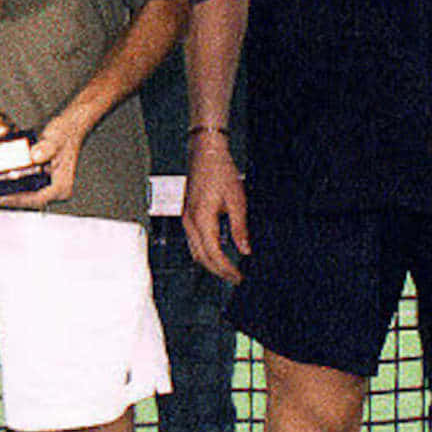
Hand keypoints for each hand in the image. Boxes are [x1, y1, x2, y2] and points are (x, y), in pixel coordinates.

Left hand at [0, 117, 86, 209]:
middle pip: (28, 202)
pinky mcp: (41, 183)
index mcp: (61, 186)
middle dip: (7, 201)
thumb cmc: (64, 134)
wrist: (70, 127)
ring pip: (24, 198)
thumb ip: (46, 148)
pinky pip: (25, 190)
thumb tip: (35, 156)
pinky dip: (12, 189)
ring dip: (7, 196)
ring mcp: (48, 187)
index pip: (37, 199)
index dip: (18, 200)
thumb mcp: (55, 139)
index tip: (1, 198)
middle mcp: (56, 190)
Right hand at [181, 133, 249, 282]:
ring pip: (195, 251)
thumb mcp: (237, 200)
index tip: (240, 277)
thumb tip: (245, 250)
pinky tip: (218, 253)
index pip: (213, 254)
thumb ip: (240, 228)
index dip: (227, 269)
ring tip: (229, 270)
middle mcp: (190, 222)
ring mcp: (186, 219)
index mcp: (201, 219)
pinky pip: (194, 241)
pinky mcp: (188, 215)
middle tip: (236, 279)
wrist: (205, 152)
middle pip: (202, 257)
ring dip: (211, 263)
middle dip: (219, 271)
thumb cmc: (220, 170)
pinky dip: (205, 252)